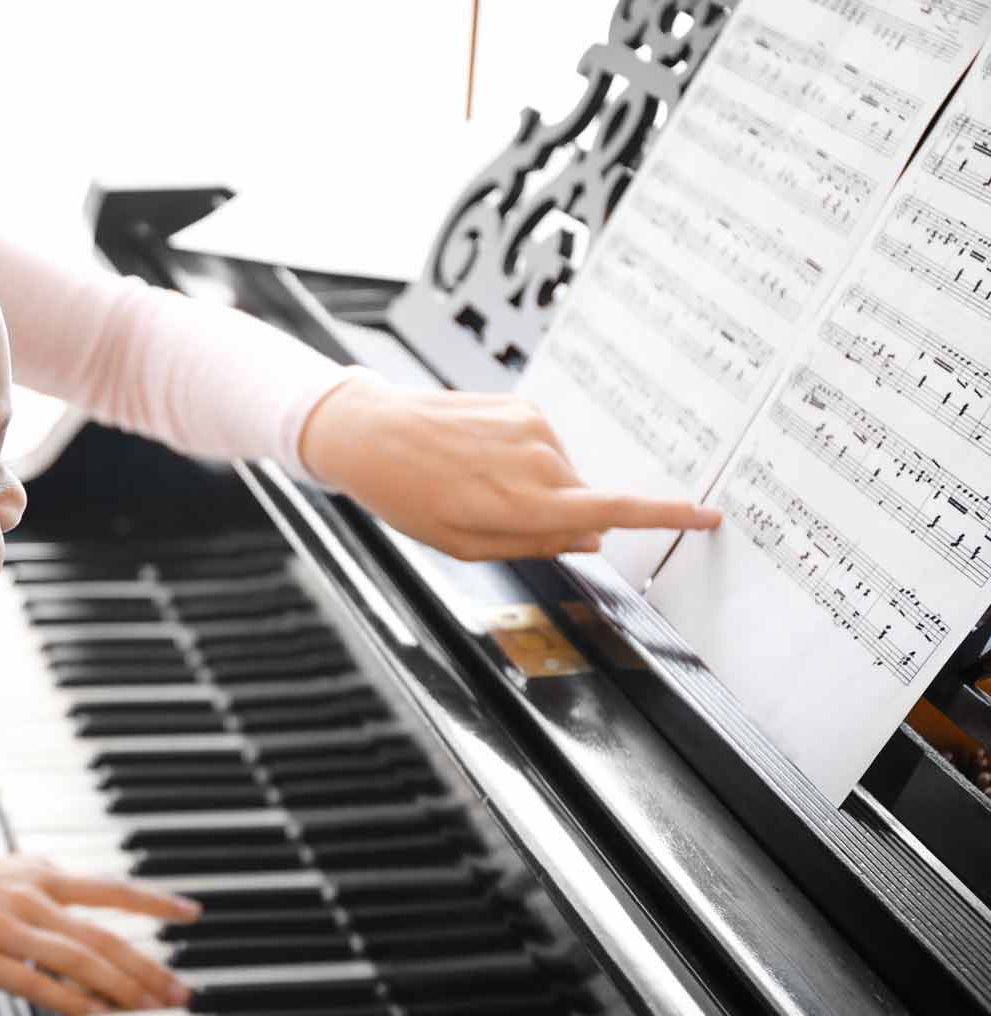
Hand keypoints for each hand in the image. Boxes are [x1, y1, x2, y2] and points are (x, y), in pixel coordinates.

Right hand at [0, 837, 197, 1015]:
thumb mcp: (2, 864)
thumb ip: (36, 874)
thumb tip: (61, 872)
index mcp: (42, 876)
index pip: (112, 890)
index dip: (155, 902)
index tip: (193, 914)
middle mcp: (34, 900)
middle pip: (105, 938)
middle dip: (149, 968)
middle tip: (182, 993)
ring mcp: (10, 930)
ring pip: (80, 963)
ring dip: (122, 989)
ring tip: (152, 1010)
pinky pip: (37, 986)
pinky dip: (71, 1002)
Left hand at [299, 372, 720, 560]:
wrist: (371, 433)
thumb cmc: (409, 497)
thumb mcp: (464, 545)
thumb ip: (535, 544)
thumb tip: (593, 534)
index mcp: (521, 506)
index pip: (614, 510)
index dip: (666, 516)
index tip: (709, 515)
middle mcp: (536, 462)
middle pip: (585, 502)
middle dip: (559, 517)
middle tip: (494, 515)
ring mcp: (534, 428)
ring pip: (565, 475)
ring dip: (537, 487)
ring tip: (476, 482)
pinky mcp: (525, 406)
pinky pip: (546, 447)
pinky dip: (525, 460)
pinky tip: (479, 457)